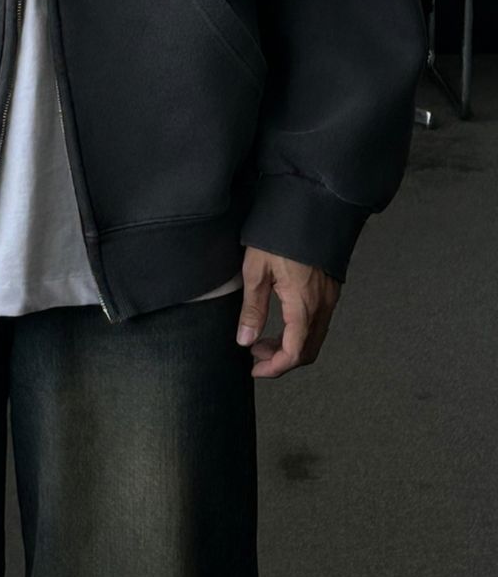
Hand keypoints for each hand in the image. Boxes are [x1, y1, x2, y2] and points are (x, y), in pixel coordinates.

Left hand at [235, 247, 340, 378]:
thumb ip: (252, 309)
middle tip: (254, 355)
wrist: (310, 207)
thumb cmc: (279, 236)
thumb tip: (244, 341)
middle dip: (281, 360)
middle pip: (308, 351)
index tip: (254, 369)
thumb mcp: (256, 270)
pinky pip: (318, 323)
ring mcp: (330, 298)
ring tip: (262, 340)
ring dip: (290, 346)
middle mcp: (322, 306)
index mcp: (303, 305)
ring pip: (314, 338)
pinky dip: (300, 332)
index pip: (294, 353)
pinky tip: (280, 323)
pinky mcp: (331, 290)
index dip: (275, 368)